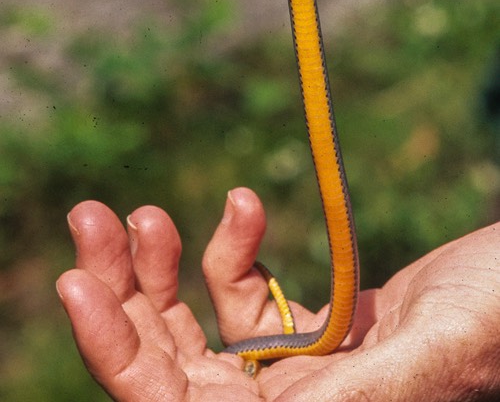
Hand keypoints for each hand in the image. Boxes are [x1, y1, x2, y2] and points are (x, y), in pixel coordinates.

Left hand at [57, 190, 499, 401]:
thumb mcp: (432, 352)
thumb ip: (348, 388)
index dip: (117, 355)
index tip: (77, 284)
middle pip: (168, 370)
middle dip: (121, 295)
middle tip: (91, 215)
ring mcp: (297, 379)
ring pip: (194, 335)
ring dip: (159, 271)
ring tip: (139, 213)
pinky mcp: (314, 337)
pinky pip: (244, 299)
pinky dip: (231, 250)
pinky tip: (245, 204)